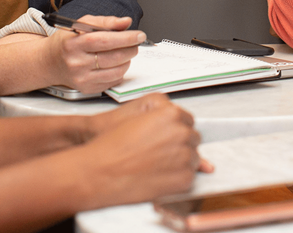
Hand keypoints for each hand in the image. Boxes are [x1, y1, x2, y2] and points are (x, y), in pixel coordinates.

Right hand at [46, 15, 143, 93]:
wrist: (50, 62)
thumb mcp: (82, 24)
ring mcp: (82, 78)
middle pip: (113, 57)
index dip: (125, 38)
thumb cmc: (68, 41)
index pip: (104, 41)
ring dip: (128, 60)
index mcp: (73, 44)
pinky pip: (113, 81)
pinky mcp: (87, 89)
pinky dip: (120, 71)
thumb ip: (106, 21)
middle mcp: (76, 63)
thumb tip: (126, 22)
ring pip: (117, 71)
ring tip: (126, 52)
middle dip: (131, 49)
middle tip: (136, 43)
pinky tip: (116, 63)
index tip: (139, 35)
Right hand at [86, 95, 216, 171]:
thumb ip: (164, 118)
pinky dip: (177, 178)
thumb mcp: (137, 119)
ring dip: (179, 161)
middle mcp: (182, 133)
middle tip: (156, 152)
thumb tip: (182, 125)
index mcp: (171, 114)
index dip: (173, 130)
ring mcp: (185, 157)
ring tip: (155, 164)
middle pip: (192, 139)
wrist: (99, 172)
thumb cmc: (112, 146)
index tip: (163, 137)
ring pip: (193, 158)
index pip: (187, 121)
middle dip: (178, 145)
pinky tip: (157, 176)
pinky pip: (189, 177)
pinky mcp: (184, 178)